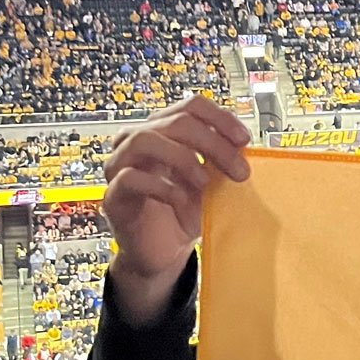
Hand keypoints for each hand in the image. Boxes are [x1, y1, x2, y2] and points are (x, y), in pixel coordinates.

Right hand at [104, 97, 250, 324]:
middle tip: (240, 171)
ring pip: (144, 140)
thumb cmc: (185, 212)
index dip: (220, 118)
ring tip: (206, 182)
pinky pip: (130, 178)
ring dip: (183, 158)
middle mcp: (136, 140)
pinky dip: (162, 187)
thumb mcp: (212, 182)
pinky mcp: (112, 195)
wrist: (162, 253)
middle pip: (176, 122)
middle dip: (213, 144)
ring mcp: (119, 166)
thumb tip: (247, 146)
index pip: (191, 106)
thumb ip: (222, 161)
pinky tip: (181, 201)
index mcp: (163, 130)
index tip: (245, 141)